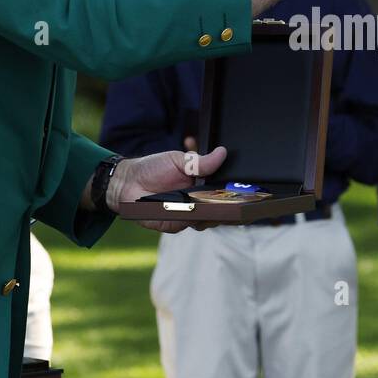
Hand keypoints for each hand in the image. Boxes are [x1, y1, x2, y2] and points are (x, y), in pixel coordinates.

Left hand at [107, 145, 228, 233]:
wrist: (127, 182)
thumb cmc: (152, 168)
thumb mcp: (179, 160)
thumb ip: (201, 161)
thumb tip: (222, 152)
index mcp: (203, 185)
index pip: (226, 192)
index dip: (238, 193)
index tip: (250, 190)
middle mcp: (199, 202)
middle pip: (223, 209)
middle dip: (233, 206)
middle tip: (239, 200)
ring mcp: (189, 215)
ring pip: (210, 219)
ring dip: (215, 212)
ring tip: (218, 203)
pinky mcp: (176, 224)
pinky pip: (190, 223)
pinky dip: (193, 216)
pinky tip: (195, 208)